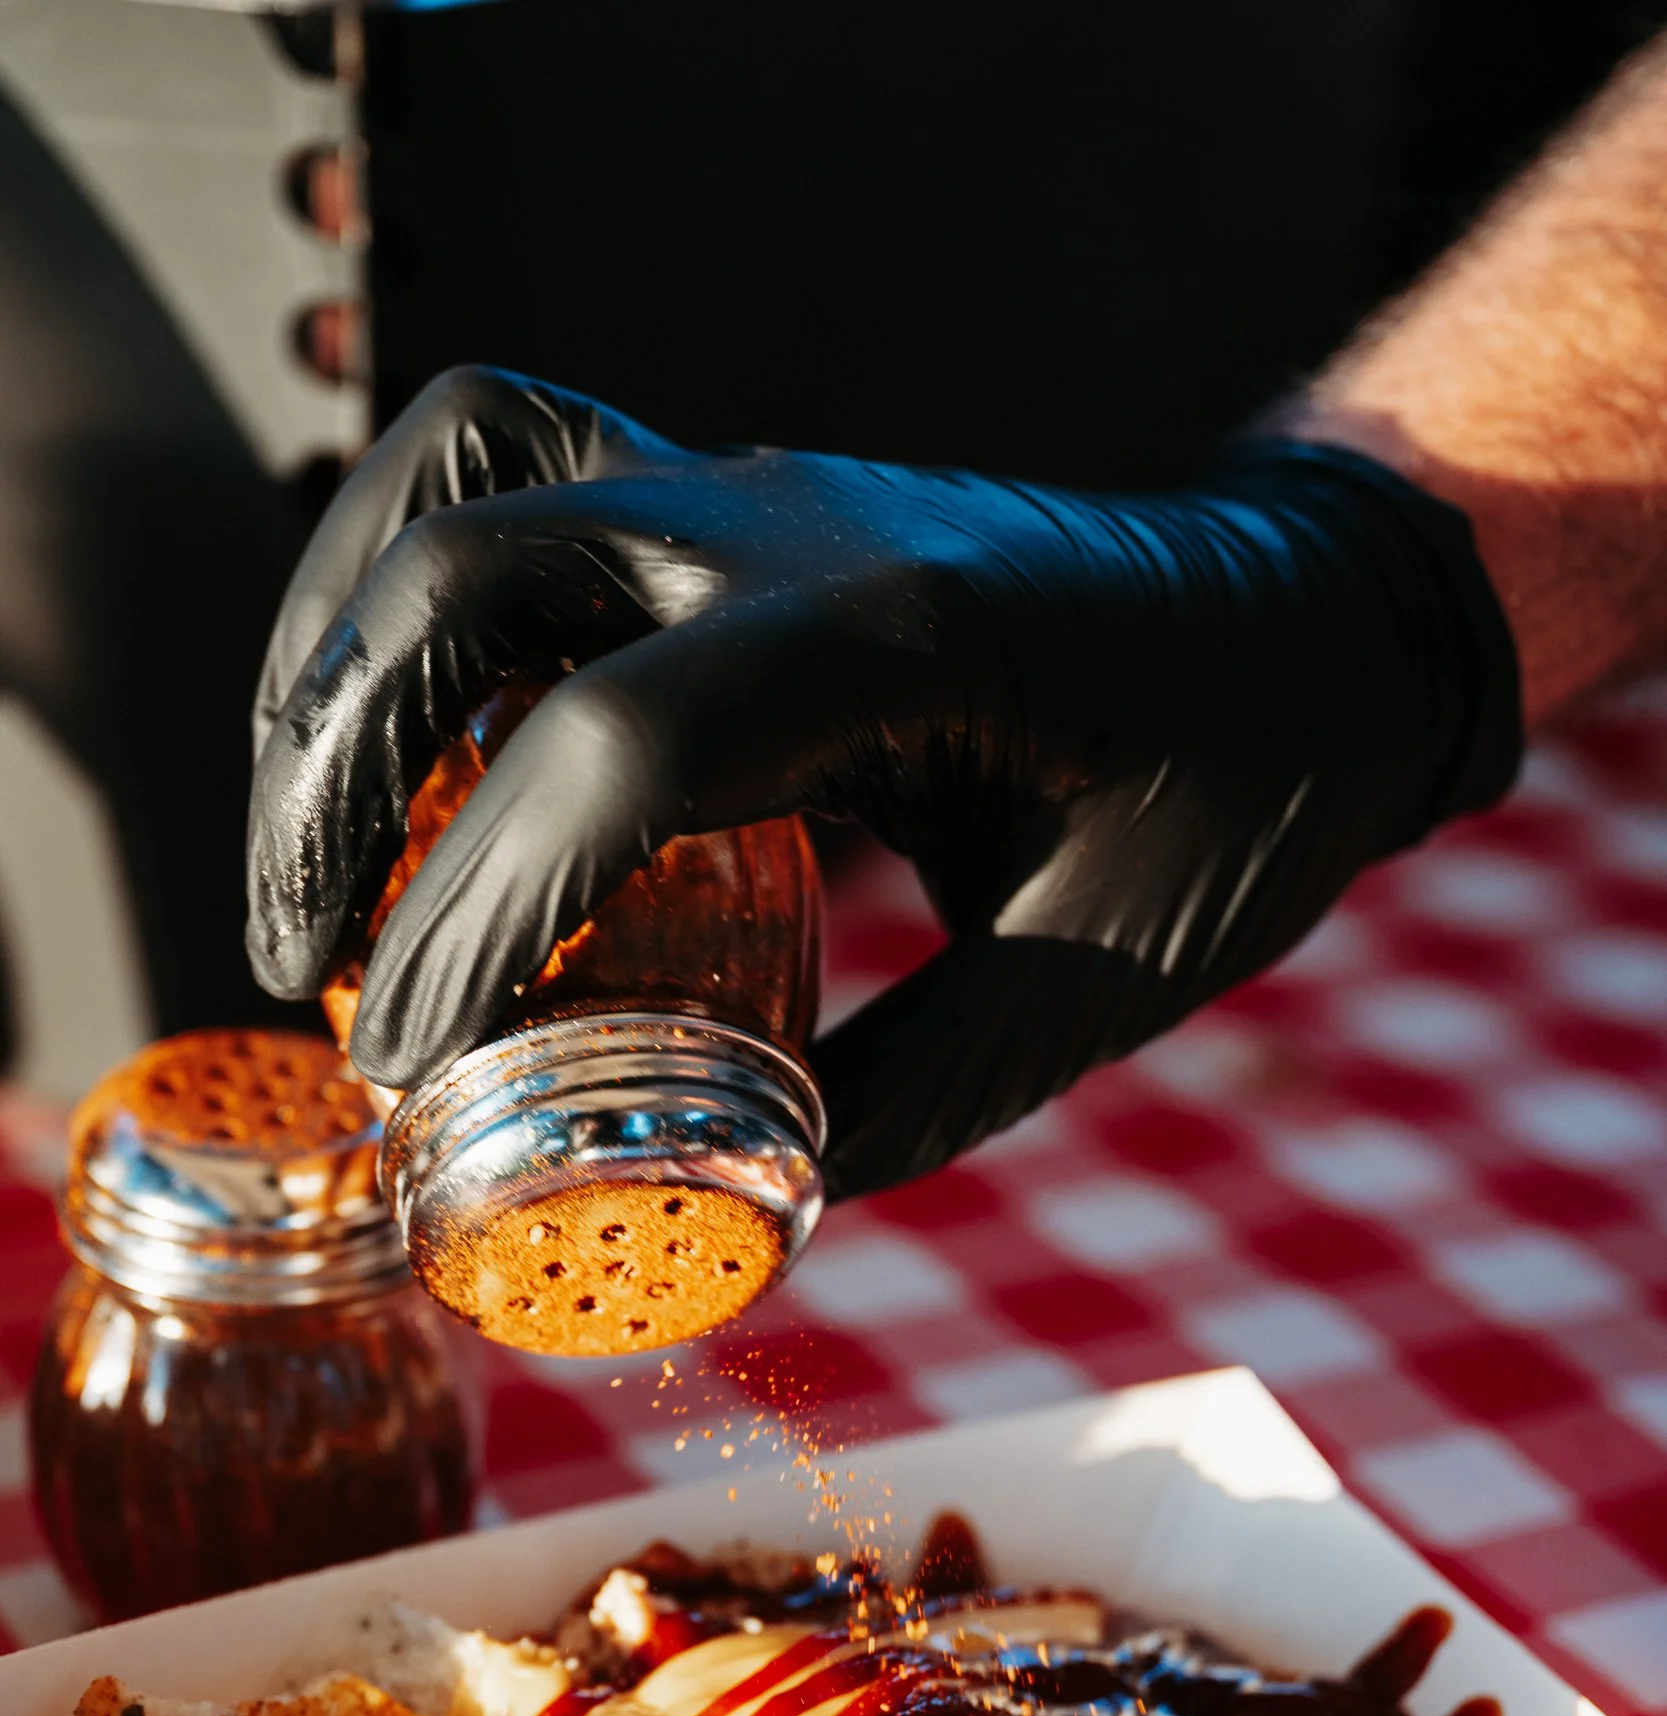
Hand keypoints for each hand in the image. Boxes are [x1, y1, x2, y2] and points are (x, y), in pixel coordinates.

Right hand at [247, 365, 1520, 1198]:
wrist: (1312, 616)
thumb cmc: (1239, 789)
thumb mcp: (1102, 975)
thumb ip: (918, 1092)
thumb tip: (736, 1208)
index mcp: (901, 634)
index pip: (615, 748)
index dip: (478, 916)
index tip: (410, 1066)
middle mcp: (793, 522)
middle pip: (470, 568)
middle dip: (335, 769)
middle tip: (300, 955)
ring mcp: (754, 487)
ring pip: (462, 479)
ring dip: (341, 654)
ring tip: (310, 842)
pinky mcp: (731, 502)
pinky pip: (513, 477)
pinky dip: (410, 597)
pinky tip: (402, 743)